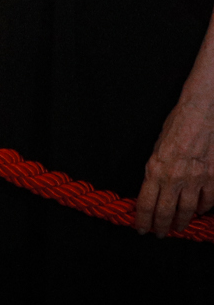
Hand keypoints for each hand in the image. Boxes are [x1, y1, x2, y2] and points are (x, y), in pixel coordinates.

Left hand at [137, 94, 213, 234]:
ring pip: (187, 211)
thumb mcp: (157, 147)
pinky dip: (202, 209)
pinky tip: (198, 212)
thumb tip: (154, 187)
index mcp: (155, 170)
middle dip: (161, 226)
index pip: (146, 204)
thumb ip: (156, 169)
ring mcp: (196, 181)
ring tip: (177, 228)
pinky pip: (208, 201)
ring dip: (181, 221)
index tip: (141, 229)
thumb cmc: (177, 125)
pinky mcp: (213, 179)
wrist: (202, 114)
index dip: (143, 220)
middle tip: (159, 234)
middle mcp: (174, 179)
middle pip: (165, 212)